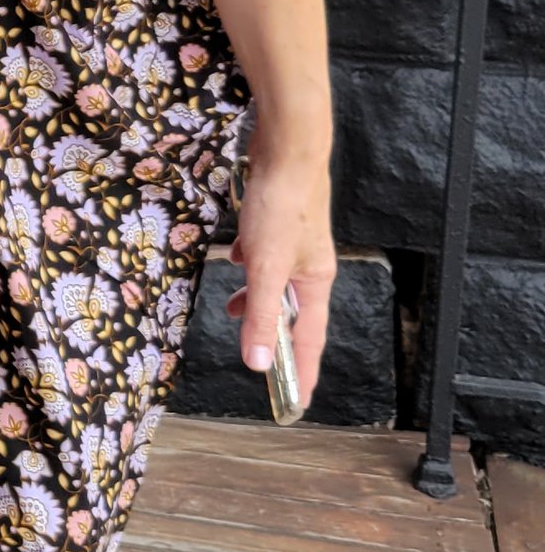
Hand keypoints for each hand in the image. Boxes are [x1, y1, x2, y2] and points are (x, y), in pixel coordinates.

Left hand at [226, 145, 336, 409]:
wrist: (287, 149)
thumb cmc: (282, 204)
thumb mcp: (266, 267)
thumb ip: (262, 315)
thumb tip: (259, 363)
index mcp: (315, 282)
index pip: (309, 340)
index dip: (302, 372)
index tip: (297, 402)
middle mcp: (311, 266)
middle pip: (294, 313)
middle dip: (277, 337)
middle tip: (264, 362)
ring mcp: (296, 244)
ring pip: (277, 283)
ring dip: (257, 300)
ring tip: (235, 309)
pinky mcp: (280, 223)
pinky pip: (265, 255)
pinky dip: (250, 265)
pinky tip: (235, 260)